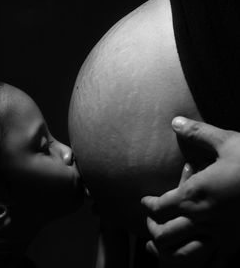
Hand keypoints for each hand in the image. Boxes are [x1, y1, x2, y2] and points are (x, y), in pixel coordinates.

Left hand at [141, 117, 239, 266]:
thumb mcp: (227, 143)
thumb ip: (197, 133)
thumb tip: (175, 121)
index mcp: (195, 194)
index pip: (159, 206)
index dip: (148, 205)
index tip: (144, 202)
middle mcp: (203, 219)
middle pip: (164, 234)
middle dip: (153, 228)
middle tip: (151, 220)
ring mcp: (221, 235)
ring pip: (184, 255)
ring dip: (169, 250)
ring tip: (163, 244)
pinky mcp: (238, 243)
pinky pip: (214, 263)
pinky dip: (199, 263)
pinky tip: (196, 256)